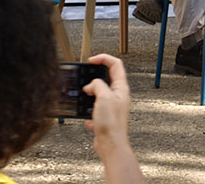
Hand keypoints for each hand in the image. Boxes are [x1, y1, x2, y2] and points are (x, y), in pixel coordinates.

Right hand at [83, 54, 142, 183]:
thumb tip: (91, 86)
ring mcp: (112, 106)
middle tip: (84, 78)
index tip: (91, 60)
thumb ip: (97, 86)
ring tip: (83, 99)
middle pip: (107, 78)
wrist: (111, 145)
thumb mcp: (103, 97)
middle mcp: (118, 96)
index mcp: (121, 88)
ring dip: (90, 95)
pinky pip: (94, 110)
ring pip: (99, 94)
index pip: (115, 64)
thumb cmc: (111, 123)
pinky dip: (88, 112)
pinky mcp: (105, 117)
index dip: (103, 59)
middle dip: (94, 78)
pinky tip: (87, 119)